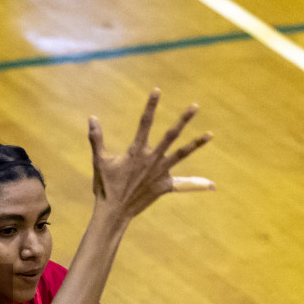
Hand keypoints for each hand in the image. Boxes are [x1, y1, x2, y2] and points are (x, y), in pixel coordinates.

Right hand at [89, 89, 213, 220]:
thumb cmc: (105, 187)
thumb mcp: (99, 161)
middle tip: (195, 106)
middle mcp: (151, 159)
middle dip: (183, 120)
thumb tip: (91, 118)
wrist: (114, 213)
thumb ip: (96, 139)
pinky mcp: (164, 186)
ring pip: (181, 154)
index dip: (151, 106)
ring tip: (210, 134)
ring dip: (196, 144)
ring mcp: (160, 173)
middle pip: (171, 135)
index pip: (145, 123)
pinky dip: (196, 184)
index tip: (157, 91)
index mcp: (136, 151)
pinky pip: (182, 184)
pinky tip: (212, 185)